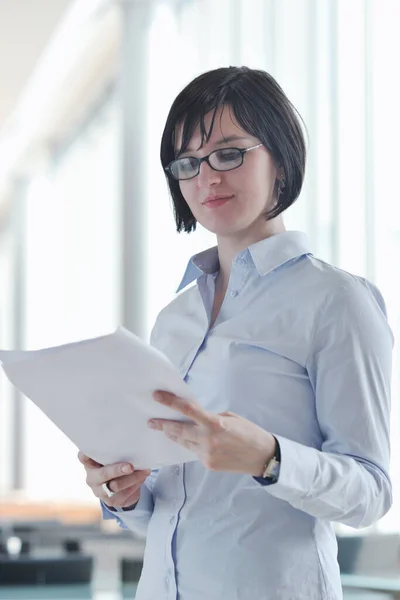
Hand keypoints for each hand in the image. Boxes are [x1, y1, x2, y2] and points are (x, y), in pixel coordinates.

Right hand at [78, 451, 150, 508]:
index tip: (89, 452)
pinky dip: (136, 484)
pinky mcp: (111, 501)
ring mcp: (100, 492)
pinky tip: (142, 477)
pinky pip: (126, 493)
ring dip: (133, 478)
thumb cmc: (115, 466)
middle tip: (131, 466)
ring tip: (145, 471)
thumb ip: (114, 454)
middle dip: (117, 470)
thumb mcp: (112, 458)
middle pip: (103, 474)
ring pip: (117, 486)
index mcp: (90, 464)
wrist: (120, 489)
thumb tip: (130, 446)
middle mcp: (92, 478)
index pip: (84, 458)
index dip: (86, 455)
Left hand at [148, 391, 275, 476]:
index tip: (157, 396)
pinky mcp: (208, 464)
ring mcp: (207, 454)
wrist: (262, 456)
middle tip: (151, 421)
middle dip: (163, 425)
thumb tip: (193, 417)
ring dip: (173, 435)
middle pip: (179, 430)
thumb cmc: (249, 432)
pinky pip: (194, 451)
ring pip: (184, 442)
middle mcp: (208, 439)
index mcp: (215, 423)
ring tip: (163, 429)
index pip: (187, 410)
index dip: (170, 402)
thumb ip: (210, 418)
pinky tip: (186, 440)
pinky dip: (189, 444)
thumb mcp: (230, 417)